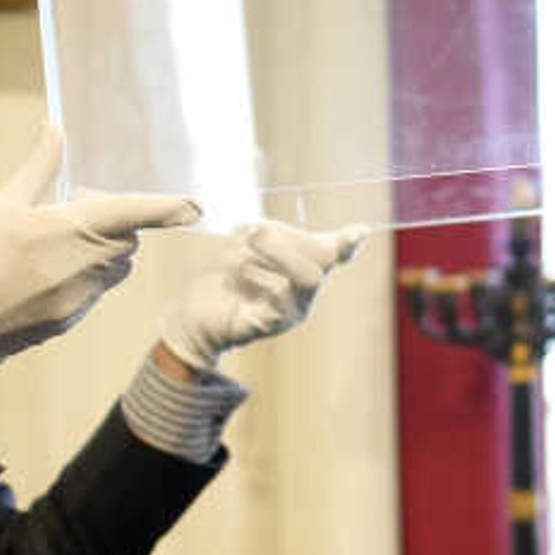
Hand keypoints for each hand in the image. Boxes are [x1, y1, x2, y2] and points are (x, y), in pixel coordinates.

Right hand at [0, 126, 200, 391]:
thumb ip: (36, 169)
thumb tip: (54, 128)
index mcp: (65, 230)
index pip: (133, 213)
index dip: (167, 207)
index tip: (196, 204)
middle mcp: (81, 268)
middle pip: (128, 240)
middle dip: (115, 222)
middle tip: (67, 211)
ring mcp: (77, 301)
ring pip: (114, 268)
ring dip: (100, 250)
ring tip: (48, 243)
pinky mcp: (66, 322)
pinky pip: (92, 291)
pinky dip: (81, 275)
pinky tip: (36, 274)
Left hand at [157, 219, 369, 375]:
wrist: (191, 319)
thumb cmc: (218, 282)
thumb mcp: (241, 248)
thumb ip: (266, 234)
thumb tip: (271, 228)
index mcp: (299, 268)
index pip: (335, 253)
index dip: (350, 242)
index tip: (363, 231)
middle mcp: (303, 293)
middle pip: (322, 259)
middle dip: (288, 237)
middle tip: (252, 231)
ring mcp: (291, 312)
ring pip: (309, 278)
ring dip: (277, 252)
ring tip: (241, 247)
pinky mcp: (272, 326)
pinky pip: (280, 296)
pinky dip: (258, 276)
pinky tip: (236, 276)